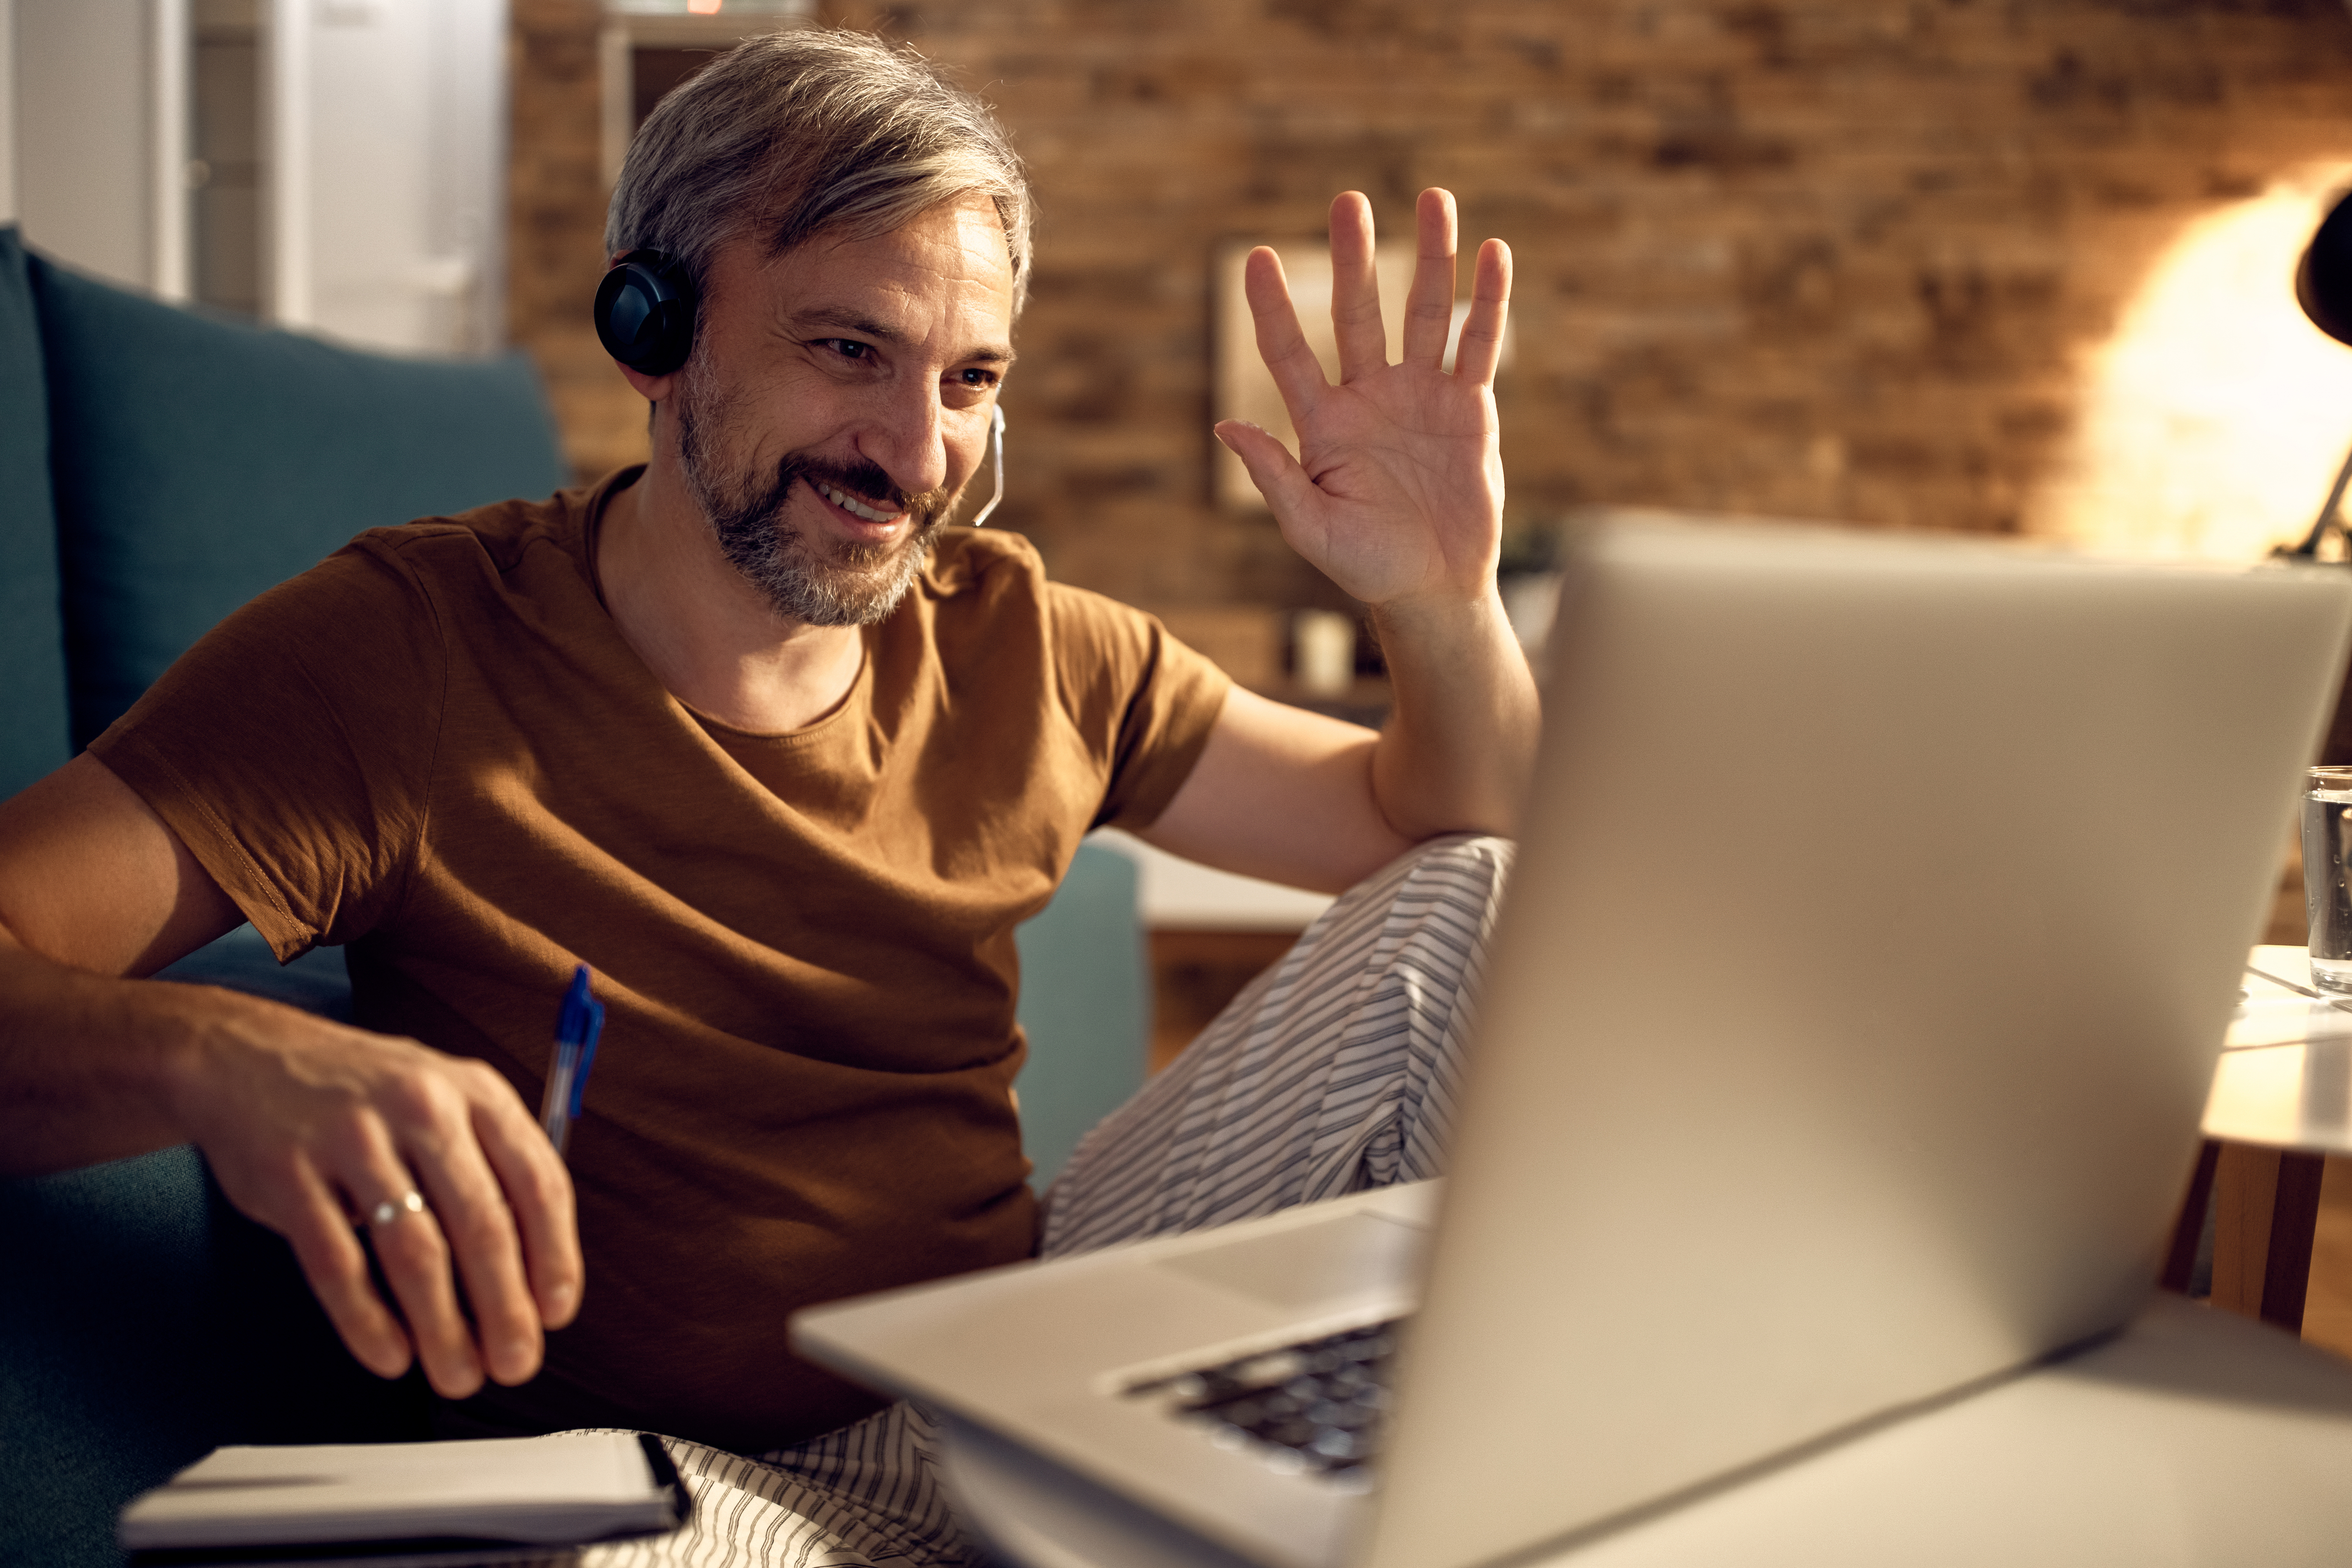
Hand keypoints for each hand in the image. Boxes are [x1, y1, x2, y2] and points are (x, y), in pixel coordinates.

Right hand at [168, 998, 581, 1398]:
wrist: (249, 1057)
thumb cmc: (368, 1097)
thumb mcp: (447, 1100)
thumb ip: (493, 1168)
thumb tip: (532, 1272)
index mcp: (475, 1092)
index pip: (538, 1183)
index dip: (555, 1257)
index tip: (556, 1312)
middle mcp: (422, 1109)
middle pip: (482, 1226)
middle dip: (505, 1309)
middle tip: (516, 1363)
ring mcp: (353, 1140)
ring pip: (414, 1253)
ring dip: (443, 1328)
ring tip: (458, 1375)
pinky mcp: (291, 1175)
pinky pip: (338, 1264)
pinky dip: (368, 1321)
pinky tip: (390, 1356)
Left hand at [1214, 188, 1511, 611]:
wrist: (1433, 588)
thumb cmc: (1366, 565)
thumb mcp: (1311, 528)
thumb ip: (1274, 476)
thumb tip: (1224, 424)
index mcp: (1324, 423)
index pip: (1290, 353)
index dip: (1273, 308)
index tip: (1256, 258)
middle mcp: (1370, 396)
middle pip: (1359, 313)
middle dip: (1354, 258)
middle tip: (1348, 201)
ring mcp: (1421, 396)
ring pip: (1425, 313)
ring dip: (1432, 257)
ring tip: (1434, 197)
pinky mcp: (1469, 408)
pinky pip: (1478, 345)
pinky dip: (1488, 301)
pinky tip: (1491, 252)